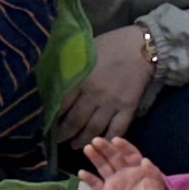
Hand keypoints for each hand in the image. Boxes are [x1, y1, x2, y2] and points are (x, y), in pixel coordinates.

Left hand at [53, 23, 159, 144]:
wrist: (142, 46)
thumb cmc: (111, 45)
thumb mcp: (84, 50)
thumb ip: (70, 66)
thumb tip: (52, 75)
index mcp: (81, 80)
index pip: (61, 105)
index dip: (52, 116)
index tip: (46, 123)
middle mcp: (94, 96)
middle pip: (75, 122)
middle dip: (64, 134)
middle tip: (58, 139)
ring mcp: (112, 104)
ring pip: (93, 130)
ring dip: (81, 140)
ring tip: (74, 145)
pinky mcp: (128, 109)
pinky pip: (117, 130)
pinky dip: (108, 139)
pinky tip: (100, 144)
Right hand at [81, 133, 175, 189]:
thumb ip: (153, 175)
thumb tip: (145, 160)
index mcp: (138, 170)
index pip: (130, 154)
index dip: (123, 147)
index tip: (115, 140)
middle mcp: (124, 173)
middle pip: (113, 157)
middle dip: (105, 148)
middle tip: (96, 140)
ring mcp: (113, 184)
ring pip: (103, 167)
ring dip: (95, 158)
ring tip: (88, 149)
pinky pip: (95, 185)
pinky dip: (88, 179)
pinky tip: (82, 173)